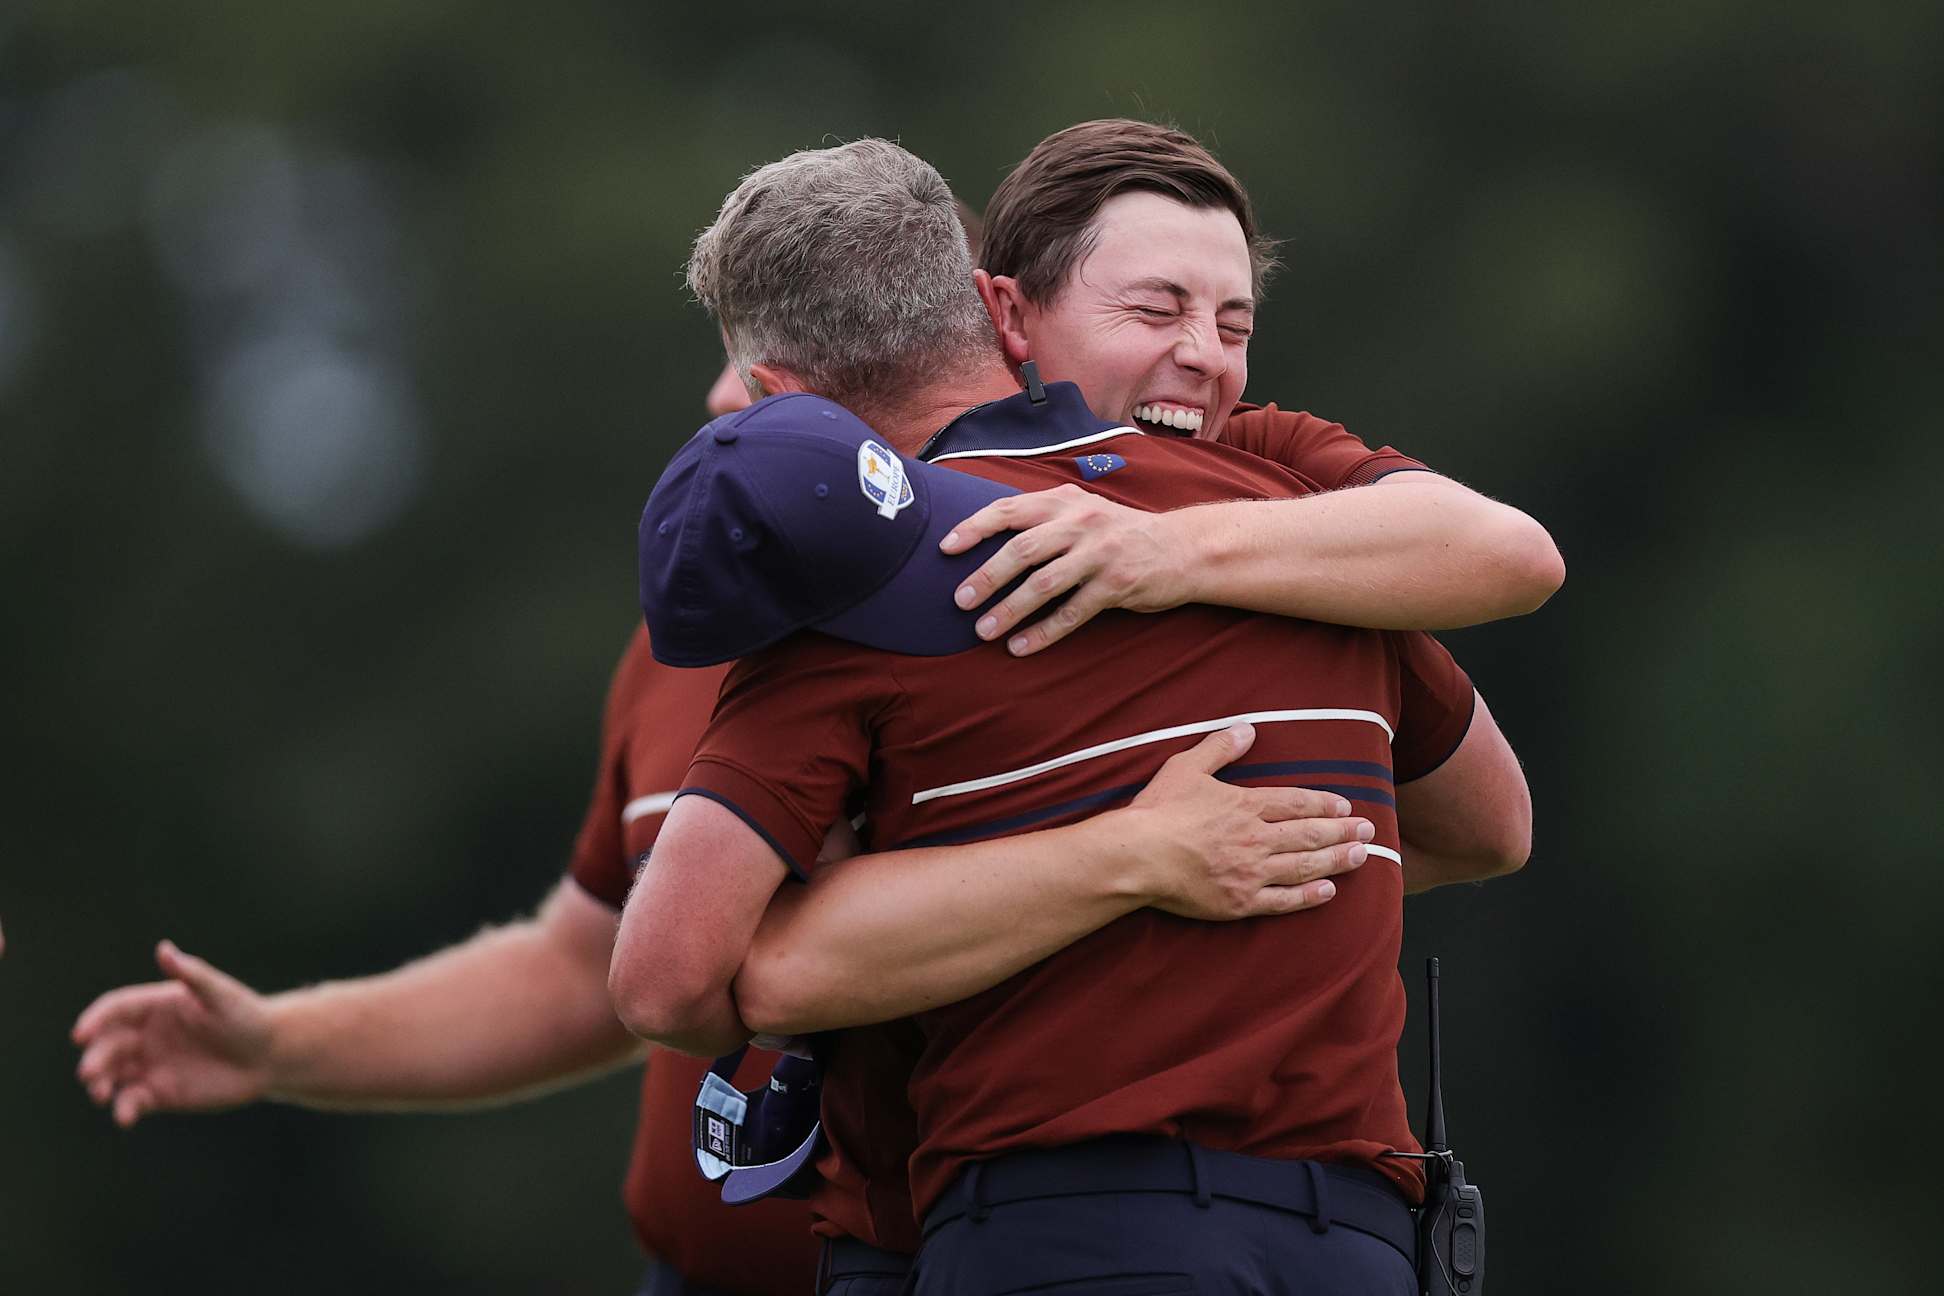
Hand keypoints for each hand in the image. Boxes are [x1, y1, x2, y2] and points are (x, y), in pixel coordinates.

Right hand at [72, 941, 276, 1126]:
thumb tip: (163, 948)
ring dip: (101, 1085)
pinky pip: (132, 1101)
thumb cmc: (247, 1017)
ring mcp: (150, 1065)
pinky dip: (124, 1109)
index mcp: (155, 1006)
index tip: (81, 1034)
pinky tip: (125, 1117)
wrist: (270, 1055)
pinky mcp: (159, 1093)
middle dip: (95, 1058)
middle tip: (90, 1073)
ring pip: (112, 1075)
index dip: (95, 1020)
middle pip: (107, 1045)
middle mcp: (146, 1035)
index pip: (115, 1010)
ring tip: (101, 1094)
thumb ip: (191, 974)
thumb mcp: (220, 994)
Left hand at [941, 484, 1189, 655]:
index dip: (974, 527)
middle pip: (1021, 549)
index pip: (1009, 509)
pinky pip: (1072, 613)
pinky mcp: (1116, 585)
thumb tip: (988, 538)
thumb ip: (1044, 518)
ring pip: (1044, 584)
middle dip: (986, 577)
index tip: (945, 548)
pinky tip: (1021, 648)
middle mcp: (1080, 523)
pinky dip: (1043, 633)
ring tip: (983, 631)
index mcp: (1064, 502)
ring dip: (1009, 610)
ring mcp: (1099, 554)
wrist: (1182, 548)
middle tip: (959, 601)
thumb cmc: (1120, 533)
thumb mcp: (1083, 512)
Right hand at [1120, 724, 1373, 919]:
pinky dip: (1308, 896)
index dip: (1324, 804)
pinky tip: (1328, 891)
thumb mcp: (1186, 767)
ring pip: (1304, 866)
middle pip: (1309, 834)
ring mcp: (1251, 872)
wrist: (1138, 856)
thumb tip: (1248, 729)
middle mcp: (1256, 838)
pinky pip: (1283, 900)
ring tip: (1360, 856)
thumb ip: (1220, 747)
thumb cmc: (1158, 811)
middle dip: (1342, 831)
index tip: (1346, 806)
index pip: (1296, 803)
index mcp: (1245, 805)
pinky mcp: (1240, 902)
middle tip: (1367, 830)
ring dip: (1336, 860)